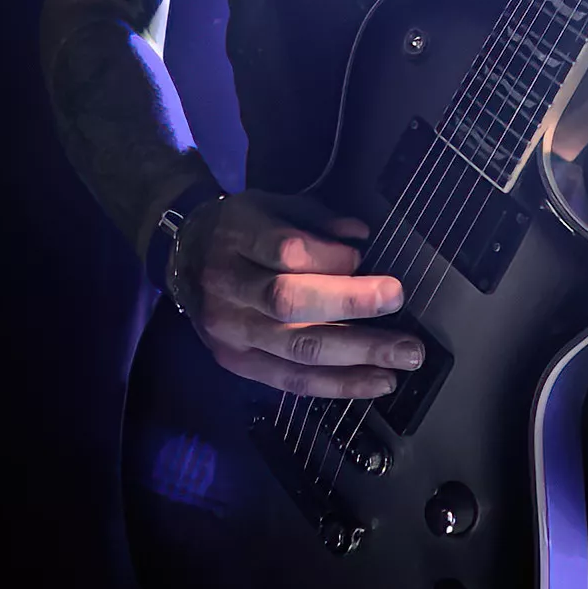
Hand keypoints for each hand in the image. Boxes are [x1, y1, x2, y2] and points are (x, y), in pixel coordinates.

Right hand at [172, 191, 422, 399]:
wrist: (182, 257)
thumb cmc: (240, 228)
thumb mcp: (271, 203)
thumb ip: (316, 218)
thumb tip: (361, 236)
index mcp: (237, 236)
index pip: (286, 250)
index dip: (330, 256)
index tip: (365, 256)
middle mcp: (229, 286)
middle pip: (290, 302)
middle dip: (351, 304)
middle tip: (398, 300)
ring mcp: (231, 331)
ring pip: (297, 349)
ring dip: (358, 356)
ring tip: (405, 355)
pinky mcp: (237, 363)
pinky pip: (291, 381)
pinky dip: (338, 385)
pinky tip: (377, 381)